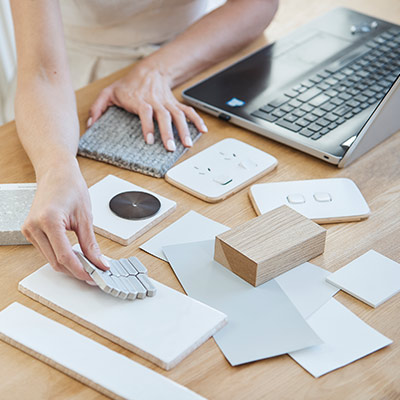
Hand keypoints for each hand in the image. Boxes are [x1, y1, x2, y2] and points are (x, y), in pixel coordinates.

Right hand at [22, 159, 108, 281]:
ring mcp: (29, 230)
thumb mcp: (85, 216)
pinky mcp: (30, 231)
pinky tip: (75, 256)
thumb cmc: (70, 187)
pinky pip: (46, 251)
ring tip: (88, 265)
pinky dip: (61, 256)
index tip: (95, 276)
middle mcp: (34, 227)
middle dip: (76, 271)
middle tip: (95, 273)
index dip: (81, 270)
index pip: (64, 256)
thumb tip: (99, 262)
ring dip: (69, 265)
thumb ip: (90, 243)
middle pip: (56, 262)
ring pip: (50, 259)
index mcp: (48, 221)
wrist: (56, 173)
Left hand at [87, 62, 207, 150]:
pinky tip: (203, 130)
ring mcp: (167, 103)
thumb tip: (90, 124)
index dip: (148, 126)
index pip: (146, 113)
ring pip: (178, 116)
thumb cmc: (128, 85)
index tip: (150, 140)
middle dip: (169, 133)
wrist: (149, 71)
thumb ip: (98, 107)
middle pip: (164, 116)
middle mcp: (156, 102)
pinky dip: (197, 120)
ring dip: (184, 130)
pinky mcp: (175, 104)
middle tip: (171, 148)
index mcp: (140, 101)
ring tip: (188, 144)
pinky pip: (188, 111)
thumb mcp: (109, 93)